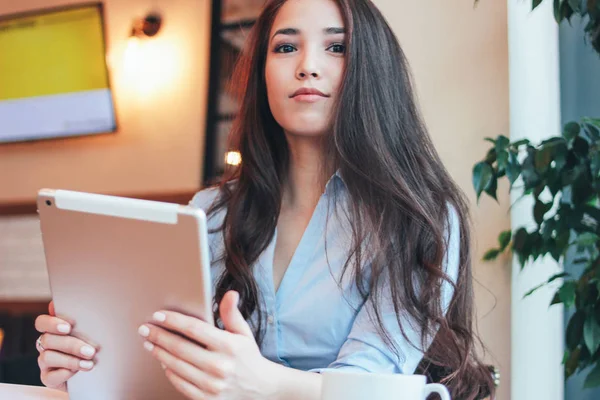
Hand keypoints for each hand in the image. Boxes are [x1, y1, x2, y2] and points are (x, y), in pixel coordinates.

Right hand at [34, 301, 97, 390]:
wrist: (97, 370)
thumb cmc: (93, 345)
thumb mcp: (92, 331)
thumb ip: (83, 319)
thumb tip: (67, 306)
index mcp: (54, 330)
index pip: (42, 322)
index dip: (51, 323)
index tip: (68, 327)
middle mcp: (47, 344)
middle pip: (47, 339)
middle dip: (71, 345)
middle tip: (90, 351)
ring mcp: (46, 362)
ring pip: (47, 357)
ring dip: (70, 360)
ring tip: (89, 364)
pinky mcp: (49, 378)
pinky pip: (49, 376)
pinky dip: (64, 374)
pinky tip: (76, 372)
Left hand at [139, 291, 277, 399]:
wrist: (260, 389)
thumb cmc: (248, 357)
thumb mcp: (243, 333)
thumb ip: (232, 314)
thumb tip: (231, 294)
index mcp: (229, 346)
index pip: (194, 329)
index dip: (174, 321)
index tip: (159, 315)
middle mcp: (220, 366)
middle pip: (180, 347)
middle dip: (159, 336)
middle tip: (145, 329)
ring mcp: (212, 385)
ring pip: (176, 365)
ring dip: (159, 353)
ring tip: (149, 343)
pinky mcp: (206, 399)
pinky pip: (180, 383)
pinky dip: (169, 371)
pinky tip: (163, 361)